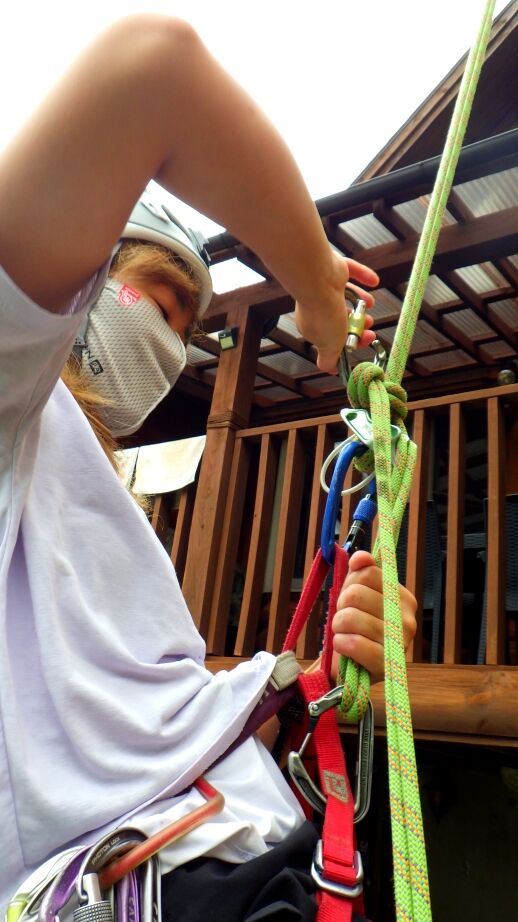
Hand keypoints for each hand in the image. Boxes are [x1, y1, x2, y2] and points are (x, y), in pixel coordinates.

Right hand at [294, 253, 378, 373]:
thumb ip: (329, 360)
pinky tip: (374, 281)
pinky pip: (351, 271)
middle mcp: (318, 305)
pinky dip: (363, 276)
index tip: (366, 340)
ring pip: (344, 294)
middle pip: (340, 316)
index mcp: (315, 326)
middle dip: (357, 322)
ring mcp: (325, 286)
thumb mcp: (329, 347)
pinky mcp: (334, 268)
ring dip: (360, 300)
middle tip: (369, 323)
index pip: (334, 336)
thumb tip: (331, 371)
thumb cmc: (323, 315)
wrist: (318, 281)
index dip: (352, 340)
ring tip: (370, 304)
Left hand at [331, 550, 416, 683]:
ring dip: (337, 626)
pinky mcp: (386, 664)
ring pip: (350, 617)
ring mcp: (399, 642)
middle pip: (356, 594)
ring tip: (344, 634)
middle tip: (345, 620)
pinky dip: (340, 643)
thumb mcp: (356, 594)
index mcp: (403, 597)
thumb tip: (361, 557)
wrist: (351, 667)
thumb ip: (361, 572)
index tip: (351, 600)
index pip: (368, 573)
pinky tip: (344, 646)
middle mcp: (407, 619)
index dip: (350, 584)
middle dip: (341, 606)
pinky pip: (353, 643)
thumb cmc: (355, 626)